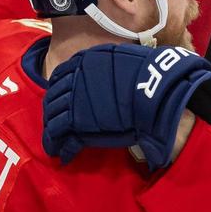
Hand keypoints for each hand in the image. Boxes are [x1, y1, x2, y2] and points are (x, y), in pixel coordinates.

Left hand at [42, 44, 210, 169]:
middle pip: (53, 97)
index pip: (61, 76)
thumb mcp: (126, 64)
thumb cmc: (151, 77)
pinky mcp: (77, 120)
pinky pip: (59, 132)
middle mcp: (75, 76)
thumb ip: (111, 69)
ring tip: (54, 142)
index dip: (59, 91)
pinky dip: (56, 144)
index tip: (61, 101)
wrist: (159, 92)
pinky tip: (58, 152)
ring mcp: (74, 98)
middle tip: (53, 124)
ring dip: (51, 130)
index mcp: (87, 60)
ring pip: (53, 116)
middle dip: (51, 112)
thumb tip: (110, 75)